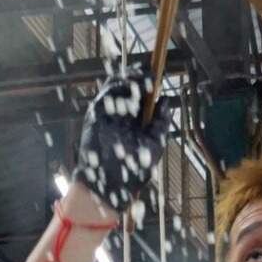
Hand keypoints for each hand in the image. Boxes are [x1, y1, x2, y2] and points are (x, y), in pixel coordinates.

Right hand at [74, 74, 173, 216]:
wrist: (110, 187)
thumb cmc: (133, 172)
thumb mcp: (154, 144)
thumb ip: (160, 122)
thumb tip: (166, 100)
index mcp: (135, 122)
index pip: (142, 97)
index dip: (149, 85)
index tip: (158, 78)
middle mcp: (121, 116)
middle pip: (128, 88)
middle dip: (139, 78)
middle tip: (149, 74)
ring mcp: (107, 115)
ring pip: (115, 87)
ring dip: (129, 78)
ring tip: (141, 77)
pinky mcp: (95, 116)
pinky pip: (105, 95)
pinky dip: (117, 86)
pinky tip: (130, 84)